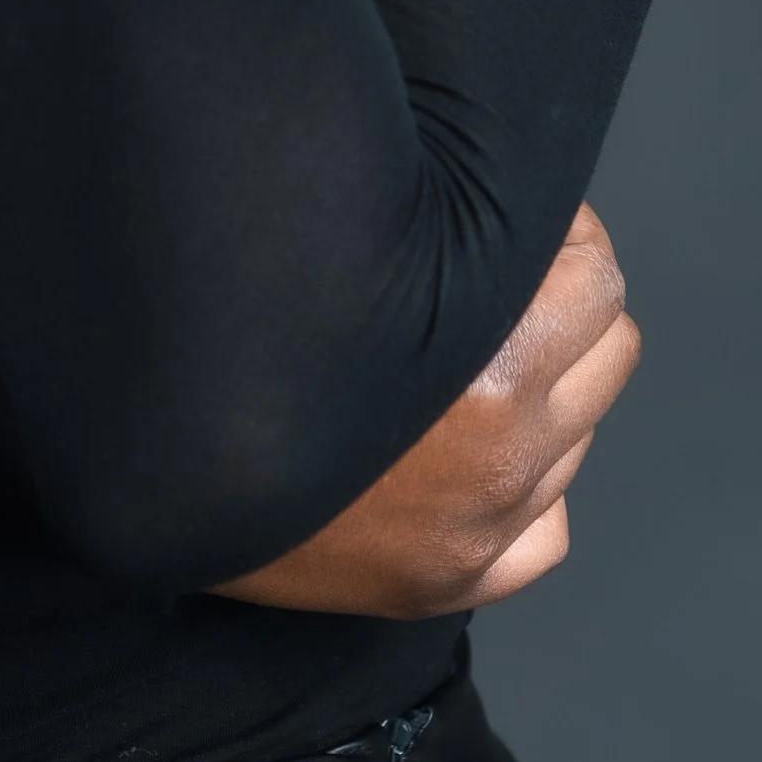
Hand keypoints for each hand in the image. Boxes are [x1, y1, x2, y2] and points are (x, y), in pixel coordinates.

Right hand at [211, 205, 640, 619]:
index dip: (557, 237)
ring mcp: (480, 524)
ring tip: (452, 372)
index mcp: (488, 360)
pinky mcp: (449, 581)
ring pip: (580, 434)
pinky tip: (469, 459)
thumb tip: (496, 180)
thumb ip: (430, 225)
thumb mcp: (342, 244)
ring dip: (539, 396)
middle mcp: (500, 450)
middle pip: (607, 351)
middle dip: (560, 311)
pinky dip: (528, 493)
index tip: (514, 227)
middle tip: (491, 293)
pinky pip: (550, 530)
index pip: (595, 276)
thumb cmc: (234, 332)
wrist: (154, 462)